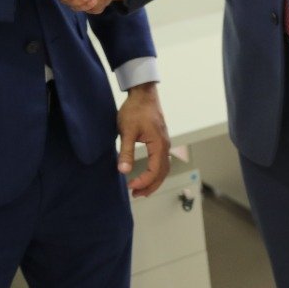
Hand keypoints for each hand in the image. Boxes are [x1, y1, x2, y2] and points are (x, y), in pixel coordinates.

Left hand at [117, 82, 170, 196]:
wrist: (143, 93)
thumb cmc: (136, 109)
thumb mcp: (127, 131)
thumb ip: (126, 152)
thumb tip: (123, 171)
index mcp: (158, 144)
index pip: (154, 171)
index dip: (143, 182)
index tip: (130, 186)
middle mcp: (165, 145)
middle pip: (163, 173)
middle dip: (150, 186)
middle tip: (136, 194)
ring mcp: (165, 142)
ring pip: (164, 167)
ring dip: (154, 180)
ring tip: (141, 188)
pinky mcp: (161, 139)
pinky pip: (163, 160)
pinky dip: (156, 171)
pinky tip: (147, 172)